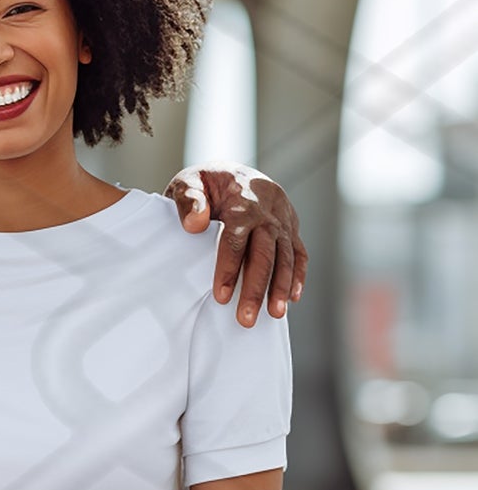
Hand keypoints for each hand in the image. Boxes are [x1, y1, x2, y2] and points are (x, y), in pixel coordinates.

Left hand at [165, 164, 306, 326]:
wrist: (234, 171)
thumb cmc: (206, 183)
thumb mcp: (188, 182)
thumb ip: (188, 200)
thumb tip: (195, 225)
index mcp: (242, 200)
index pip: (236, 239)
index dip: (228, 268)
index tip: (221, 296)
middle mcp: (268, 211)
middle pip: (265, 253)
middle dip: (256, 287)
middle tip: (245, 318)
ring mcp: (283, 219)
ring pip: (286, 256)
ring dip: (281, 287)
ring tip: (274, 315)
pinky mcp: (291, 227)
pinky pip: (299, 253)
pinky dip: (298, 275)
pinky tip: (293, 298)